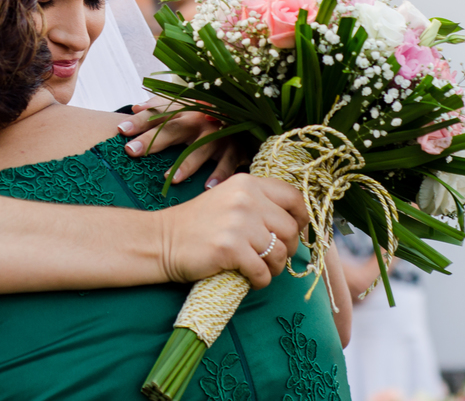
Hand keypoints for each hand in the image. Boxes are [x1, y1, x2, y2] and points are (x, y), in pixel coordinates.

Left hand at [119, 97, 246, 186]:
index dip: (139, 121)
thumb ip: (160, 107)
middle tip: (132, 151)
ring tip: (170, 179)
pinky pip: (229, 161)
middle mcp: (199, 119)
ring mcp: (218, 133)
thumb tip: (135, 107)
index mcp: (184, 110)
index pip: (158, 113)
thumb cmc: (206, 116)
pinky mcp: (236, 147)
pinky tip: (208, 187)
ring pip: (201, 147)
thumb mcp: (185, 107)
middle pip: (173, 129)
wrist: (246, 116)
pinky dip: (220, 174)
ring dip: (186, 163)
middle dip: (152, 140)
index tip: (120, 131)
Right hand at [159, 174, 308, 289]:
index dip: (303, 218)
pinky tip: (248, 279)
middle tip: (272, 258)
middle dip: (287, 249)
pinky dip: (259, 281)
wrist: (162, 240)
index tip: (298, 232)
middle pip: (291, 229)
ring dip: (273, 268)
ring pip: (280, 253)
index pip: (294, 197)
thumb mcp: (229, 200)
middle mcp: (246, 199)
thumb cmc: (198, 225)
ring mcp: (239, 223)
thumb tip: (297, 225)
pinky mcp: (230, 248)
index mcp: (247, 183)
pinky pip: (262, 272)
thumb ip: (259, 204)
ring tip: (258, 269)